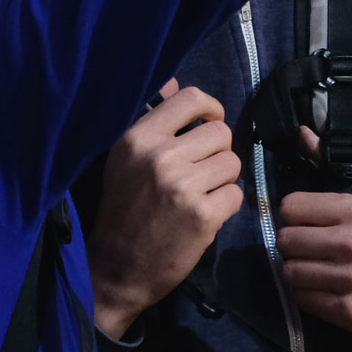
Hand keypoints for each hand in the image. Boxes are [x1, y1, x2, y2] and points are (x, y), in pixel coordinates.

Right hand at [88, 82, 243, 339]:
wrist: (116, 270)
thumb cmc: (123, 209)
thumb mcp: (124, 159)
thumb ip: (152, 119)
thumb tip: (174, 81)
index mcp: (138, 138)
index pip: (192, 98)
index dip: (211, 108)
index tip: (209, 124)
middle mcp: (160, 157)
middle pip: (221, 132)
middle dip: (218, 151)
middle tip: (201, 170)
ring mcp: (183, 187)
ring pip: (233, 162)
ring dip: (223, 178)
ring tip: (203, 192)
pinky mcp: (203, 216)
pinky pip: (236, 195)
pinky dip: (226, 205)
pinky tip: (206, 214)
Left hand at [276, 132, 351, 349]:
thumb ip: (337, 164)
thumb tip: (303, 133)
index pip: (292, 207)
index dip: (294, 214)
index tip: (305, 220)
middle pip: (287, 241)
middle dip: (293, 244)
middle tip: (308, 246)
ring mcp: (351, 280)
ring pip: (291, 272)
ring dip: (298, 271)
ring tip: (315, 268)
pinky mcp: (349, 311)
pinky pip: (304, 299)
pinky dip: (308, 294)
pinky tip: (325, 288)